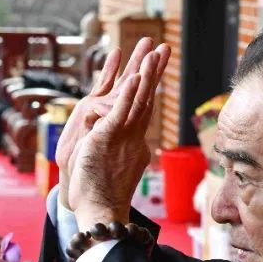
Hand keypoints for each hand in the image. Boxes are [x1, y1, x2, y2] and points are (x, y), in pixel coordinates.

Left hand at [68, 44, 169, 227]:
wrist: (99, 213)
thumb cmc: (98, 196)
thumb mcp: (108, 165)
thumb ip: (111, 146)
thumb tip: (105, 134)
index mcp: (135, 143)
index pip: (143, 108)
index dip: (149, 85)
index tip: (155, 67)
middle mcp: (134, 138)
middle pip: (146, 97)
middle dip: (155, 71)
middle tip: (164, 48)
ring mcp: (124, 138)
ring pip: (138, 101)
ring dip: (146, 74)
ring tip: (153, 51)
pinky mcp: (109, 139)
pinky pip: (121, 112)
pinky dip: (128, 92)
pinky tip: (135, 75)